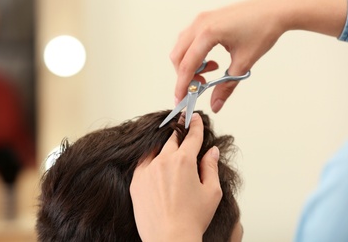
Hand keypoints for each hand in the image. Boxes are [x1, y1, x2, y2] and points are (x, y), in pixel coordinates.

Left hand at [130, 113, 221, 241]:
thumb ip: (211, 167)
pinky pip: (143, 162)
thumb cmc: (192, 219)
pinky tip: (156, 164)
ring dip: (164, 147)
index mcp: (184, 161)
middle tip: (182, 129)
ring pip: (156, 149)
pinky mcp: (136, 181)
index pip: (192, 136)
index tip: (194, 117)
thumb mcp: (211, 192)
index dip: (195, 125)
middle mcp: (163, 161)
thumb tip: (211, 151)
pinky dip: (150, 159)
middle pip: (172, 139)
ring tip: (169, 149)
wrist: (169, 239)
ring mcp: (147, 170)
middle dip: (179, 133)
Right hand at [170, 0, 346, 112]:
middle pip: (178, 56)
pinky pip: (190, 40)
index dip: (182, 85)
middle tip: (199, 87)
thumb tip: (216, 104)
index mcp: (208, 33)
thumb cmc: (263, 29)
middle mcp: (200, 24)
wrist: (275, 10)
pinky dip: (194, 54)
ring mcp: (202, 20)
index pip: (187, 65)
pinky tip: (211, 61)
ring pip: (182, 48)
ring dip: (190, 64)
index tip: (181, 99)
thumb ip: (226, 87)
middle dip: (185, 75)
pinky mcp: (206, 19)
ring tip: (209, 73)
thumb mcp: (243, 63)